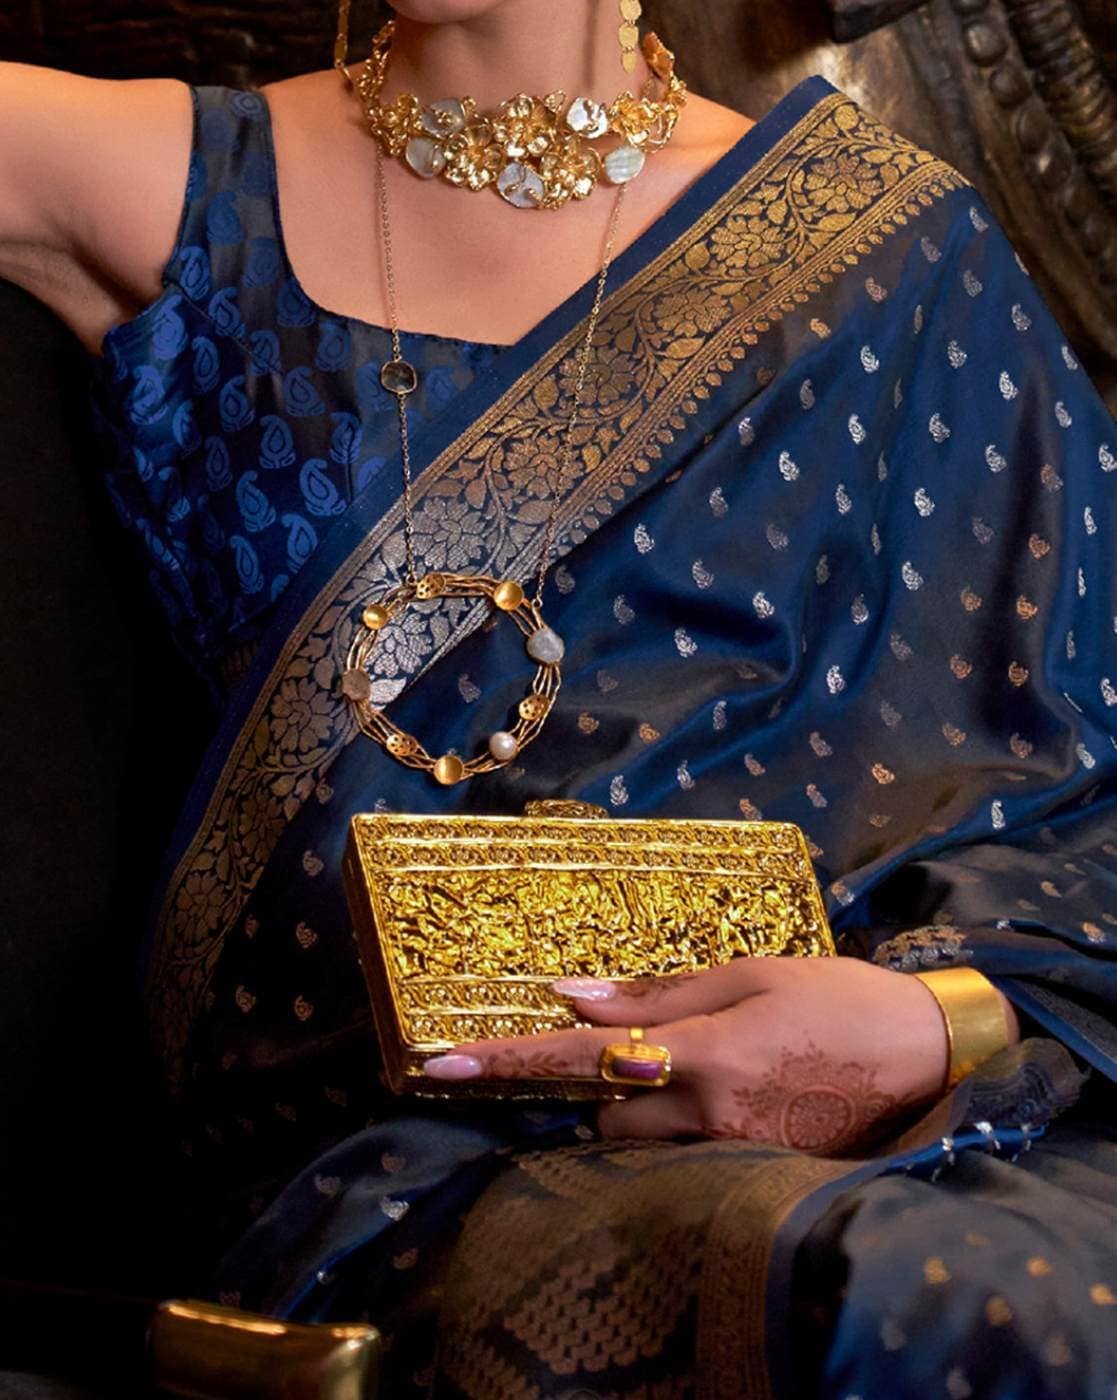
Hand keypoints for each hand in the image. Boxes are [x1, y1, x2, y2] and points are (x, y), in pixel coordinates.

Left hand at [425, 958, 1015, 1153]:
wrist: (928, 1056)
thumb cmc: (838, 997)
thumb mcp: (748, 973)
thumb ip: (657, 995)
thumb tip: (573, 997)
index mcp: (703, 1053)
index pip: (585, 1058)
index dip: (510, 1061)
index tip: (441, 1066)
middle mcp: (710, 1112)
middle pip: (608, 1117)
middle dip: (608, 1088)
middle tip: (649, 1048)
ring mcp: (735, 1150)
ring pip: (645, 1145)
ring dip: (645, 1111)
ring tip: (704, 1066)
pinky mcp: (757, 1169)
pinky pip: (689, 1157)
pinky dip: (684, 1128)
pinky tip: (732, 1092)